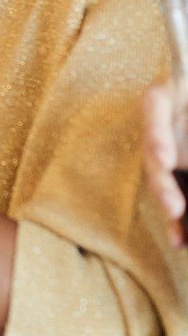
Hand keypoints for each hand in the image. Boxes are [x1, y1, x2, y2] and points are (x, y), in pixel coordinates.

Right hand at [142, 81, 186, 248]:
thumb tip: (175, 156)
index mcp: (170, 95)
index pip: (154, 104)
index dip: (156, 133)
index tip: (165, 160)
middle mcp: (165, 122)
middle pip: (154, 151)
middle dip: (163, 183)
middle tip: (175, 207)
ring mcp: (169, 146)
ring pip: (160, 177)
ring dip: (169, 204)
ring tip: (177, 228)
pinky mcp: (177, 170)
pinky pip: (175, 193)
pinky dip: (178, 220)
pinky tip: (181, 240)